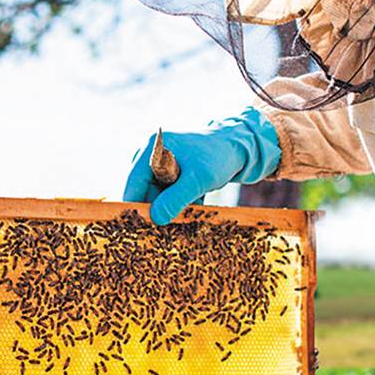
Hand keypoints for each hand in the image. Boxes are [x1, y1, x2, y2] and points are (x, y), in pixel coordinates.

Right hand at [122, 106, 281, 224]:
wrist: (241, 146)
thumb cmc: (219, 157)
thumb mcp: (197, 180)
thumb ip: (175, 199)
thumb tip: (155, 219)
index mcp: (152, 150)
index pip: (133, 183)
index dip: (135, 207)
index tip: (141, 228)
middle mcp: (151, 155)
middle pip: (144, 190)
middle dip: (157, 209)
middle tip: (169, 226)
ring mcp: (161, 164)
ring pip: (158, 194)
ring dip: (172, 207)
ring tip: (190, 210)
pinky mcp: (172, 172)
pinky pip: (168, 193)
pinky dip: (179, 203)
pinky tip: (195, 203)